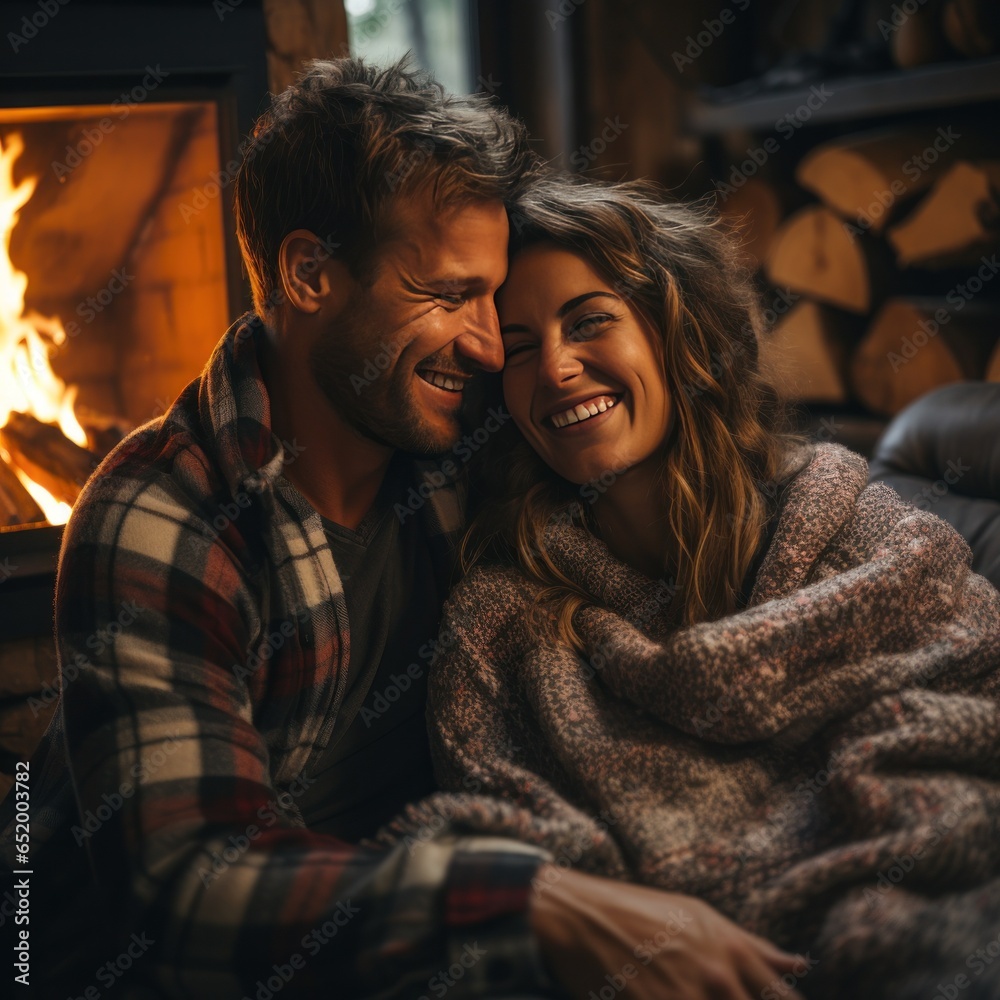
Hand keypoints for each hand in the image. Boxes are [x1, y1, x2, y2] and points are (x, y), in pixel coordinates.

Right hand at [530, 866, 809, 999]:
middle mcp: (718, 978)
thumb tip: (799, 965)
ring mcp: (685, 997)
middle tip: (709, 995)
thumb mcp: (700, 916)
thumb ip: (752, 946)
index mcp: (733, 952)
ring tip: (683, 993)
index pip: (782, 999)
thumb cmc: (640, 911)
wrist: (581, 915)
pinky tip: (657, 998)